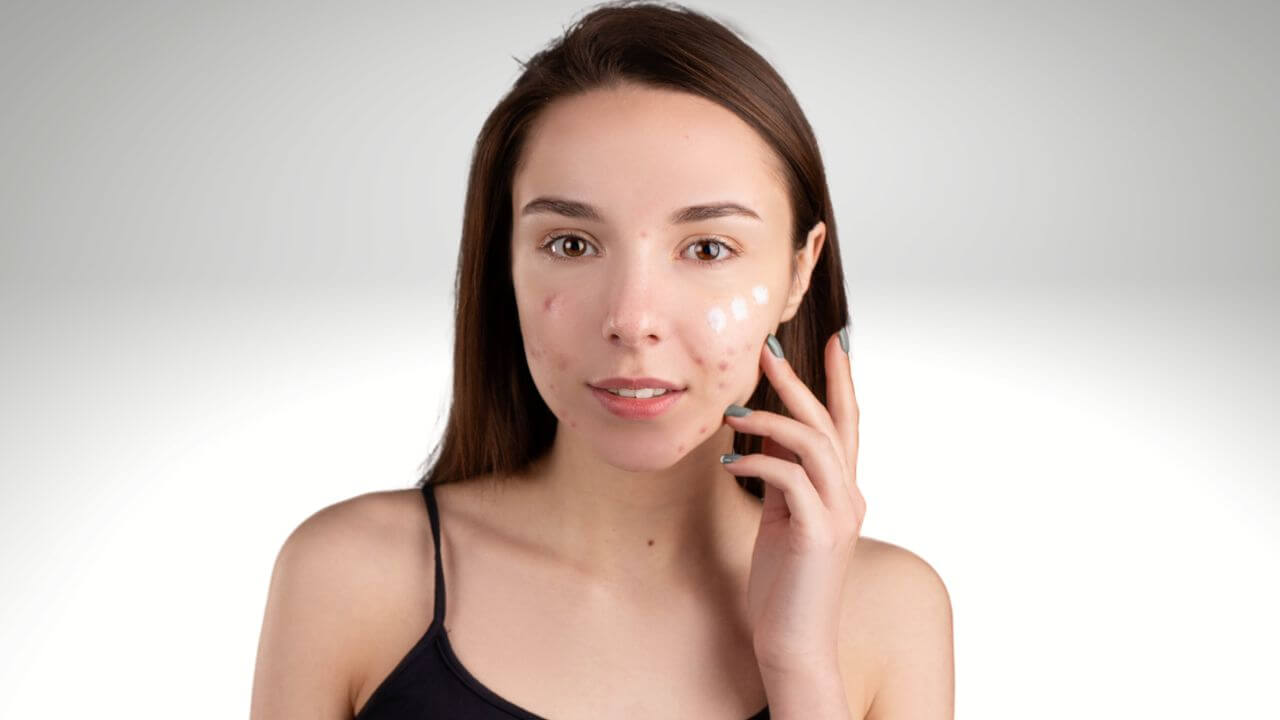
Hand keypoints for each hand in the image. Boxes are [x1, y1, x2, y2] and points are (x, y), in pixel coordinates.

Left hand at [720, 328, 864, 673]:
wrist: (793, 642)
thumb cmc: (784, 584)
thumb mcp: (782, 518)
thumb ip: (783, 476)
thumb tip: (765, 432)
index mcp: (844, 491)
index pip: (848, 423)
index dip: (842, 379)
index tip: (835, 338)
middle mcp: (850, 497)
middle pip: (831, 422)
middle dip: (799, 380)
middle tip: (768, 347)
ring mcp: (838, 514)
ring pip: (813, 444)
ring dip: (770, 420)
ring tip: (731, 414)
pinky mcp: (818, 533)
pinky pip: (789, 479)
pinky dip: (757, 463)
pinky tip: (728, 463)